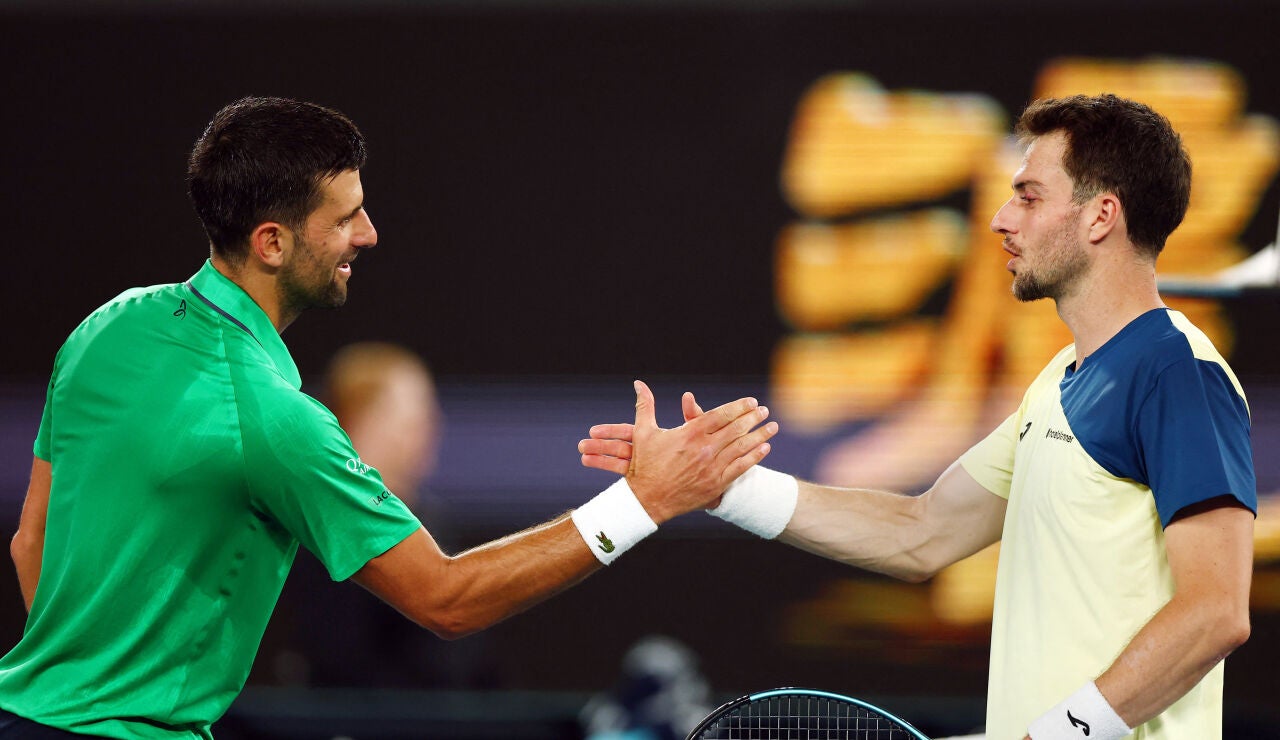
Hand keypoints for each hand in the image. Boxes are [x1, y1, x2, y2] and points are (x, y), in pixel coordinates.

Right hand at [584, 382, 776, 523]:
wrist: (646, 500)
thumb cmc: (644, 465)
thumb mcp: (643, 432)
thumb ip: (645, 405)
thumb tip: (638, 383)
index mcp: (689, 433)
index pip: (720, 414)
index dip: (738, 406)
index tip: (751, 401)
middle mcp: (704, 448)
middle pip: (735, 428)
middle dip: (753, 418)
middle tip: (764, 411)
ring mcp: (711, 467)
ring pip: (742, 447)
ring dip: (759, 435)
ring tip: (772, 427)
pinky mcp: (716, 484)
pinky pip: (740, 468)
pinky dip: (754, 457)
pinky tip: (765, 449)